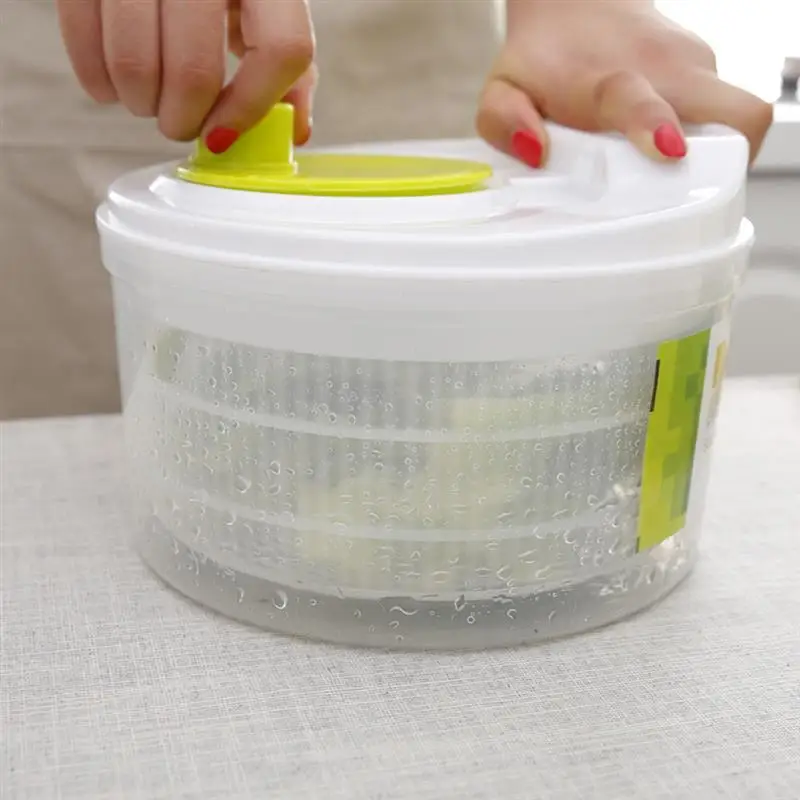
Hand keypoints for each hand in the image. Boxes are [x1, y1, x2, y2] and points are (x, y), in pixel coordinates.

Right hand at [58, 0, 315, 149]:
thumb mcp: (267, 5)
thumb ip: (288, 68)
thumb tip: (295, 130)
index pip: (280, 50)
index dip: (251, 107)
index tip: (223, 135)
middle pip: (194, 71)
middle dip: (183, 120)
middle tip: (180, 124)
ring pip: (134, 63)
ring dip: (140, 104)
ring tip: (147, 102)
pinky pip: (84, 39)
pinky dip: (99, 82)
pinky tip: (112, 86)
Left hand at [477, 0, 772, 166]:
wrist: (574, 3)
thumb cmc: (543, 60)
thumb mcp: (505, 89)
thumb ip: (504, 121)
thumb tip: (536, 153)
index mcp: (608, 81)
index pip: (642, 100)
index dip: (658, 126)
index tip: (668, 151)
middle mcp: (665, 70)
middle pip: (735, 113)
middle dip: (727, 159)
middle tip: (691, 189)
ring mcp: (694, 68)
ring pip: (736, 117)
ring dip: (717, 154)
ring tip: (668, 172)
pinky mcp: (707, 71)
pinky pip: (724, 115)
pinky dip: (705, 140)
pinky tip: (663, 149)